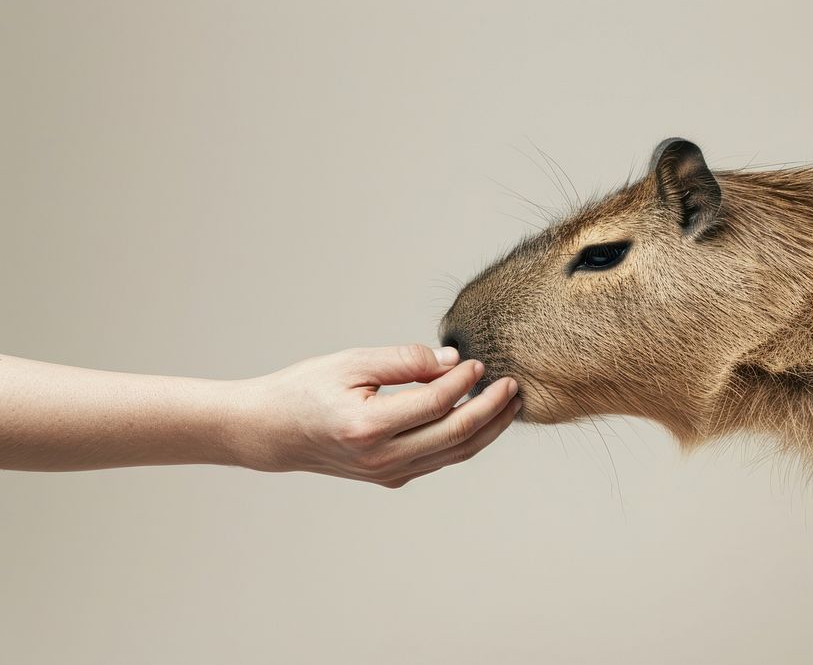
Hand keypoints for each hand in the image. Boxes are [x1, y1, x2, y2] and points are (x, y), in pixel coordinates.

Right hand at [229, 344, 520, 486]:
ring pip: (454, 453)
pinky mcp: (391, 478)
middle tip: (513, 385)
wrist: (272, 432)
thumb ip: (404, 361)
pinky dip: (464, 439)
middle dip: (491, 410)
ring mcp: (388, 473)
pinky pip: (440, 459)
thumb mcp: (351, 363)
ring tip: (510, 403)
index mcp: (368, 427)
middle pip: (455, 435)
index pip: (435, 403)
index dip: (463, 382)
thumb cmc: (307, 390)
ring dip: (487, 429)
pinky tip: (479, 418)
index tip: (479, 362)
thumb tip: (452, 362)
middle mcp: (381, 459)